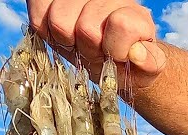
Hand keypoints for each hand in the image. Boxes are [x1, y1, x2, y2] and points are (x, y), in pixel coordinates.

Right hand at [26, 0, 167, 88]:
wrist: (108, 56)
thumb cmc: (127, 62)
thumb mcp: (146, 68)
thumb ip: (150, 62)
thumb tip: (136, 52)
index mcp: (134, 14)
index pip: (121, 24)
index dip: (114, 49)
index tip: (116, 56)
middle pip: (85, 28)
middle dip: (88, 49)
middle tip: (95, 52)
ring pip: (59, 21)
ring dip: (67, 41)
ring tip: (78, 44)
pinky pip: (38, 13)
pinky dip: (45, 31)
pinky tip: (62, 36)